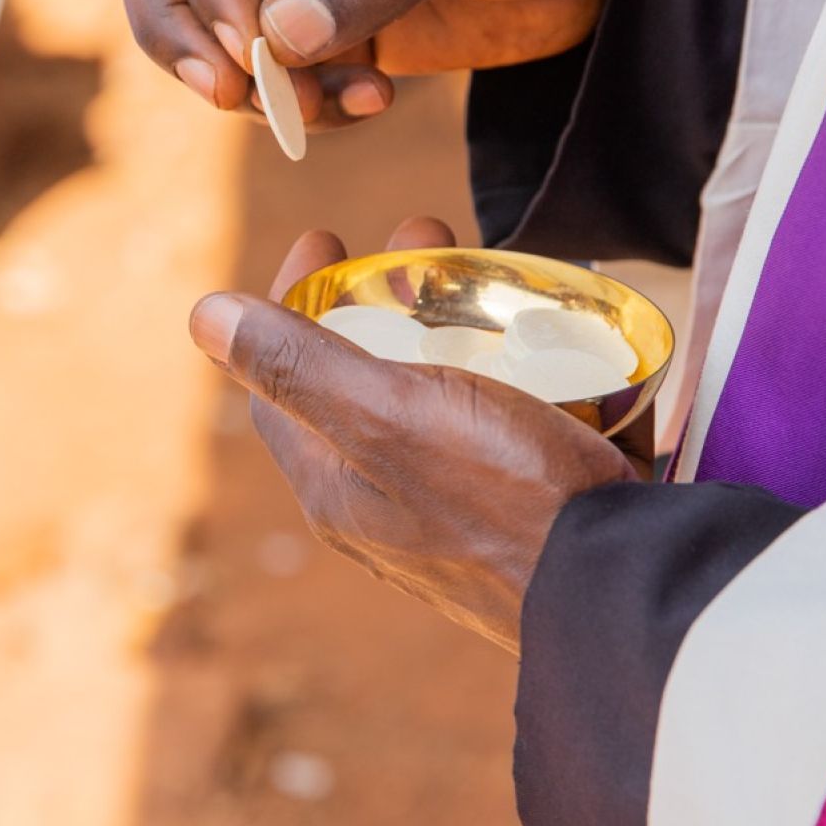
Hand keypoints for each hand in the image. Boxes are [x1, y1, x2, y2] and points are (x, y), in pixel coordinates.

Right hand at [111, 0, 632, 131]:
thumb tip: (278, 35)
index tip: (255, 53)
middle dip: (184, 32)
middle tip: (233, 94)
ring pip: (207, 22)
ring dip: (251, 82)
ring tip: (329, 110)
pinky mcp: (326, 14)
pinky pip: (273, 68)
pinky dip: (303, 101)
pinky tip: (375, 103)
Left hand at [189, 217, 635, 652]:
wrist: (623, 589)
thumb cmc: (501, 499)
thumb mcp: (385, 414)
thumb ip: (297, 365)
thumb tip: (203, 316)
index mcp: (336, 485)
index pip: (283, 379)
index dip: (291, 300)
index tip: (326, 236)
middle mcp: (386, 506)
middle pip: (364, 381)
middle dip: (383, 299)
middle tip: (420, 236)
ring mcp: (459, 515)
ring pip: (438, 401)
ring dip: (451, 329)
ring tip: (490, 277)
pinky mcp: (531, 513)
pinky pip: (504, 427)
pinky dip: (512, 374)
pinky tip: (549, 343)